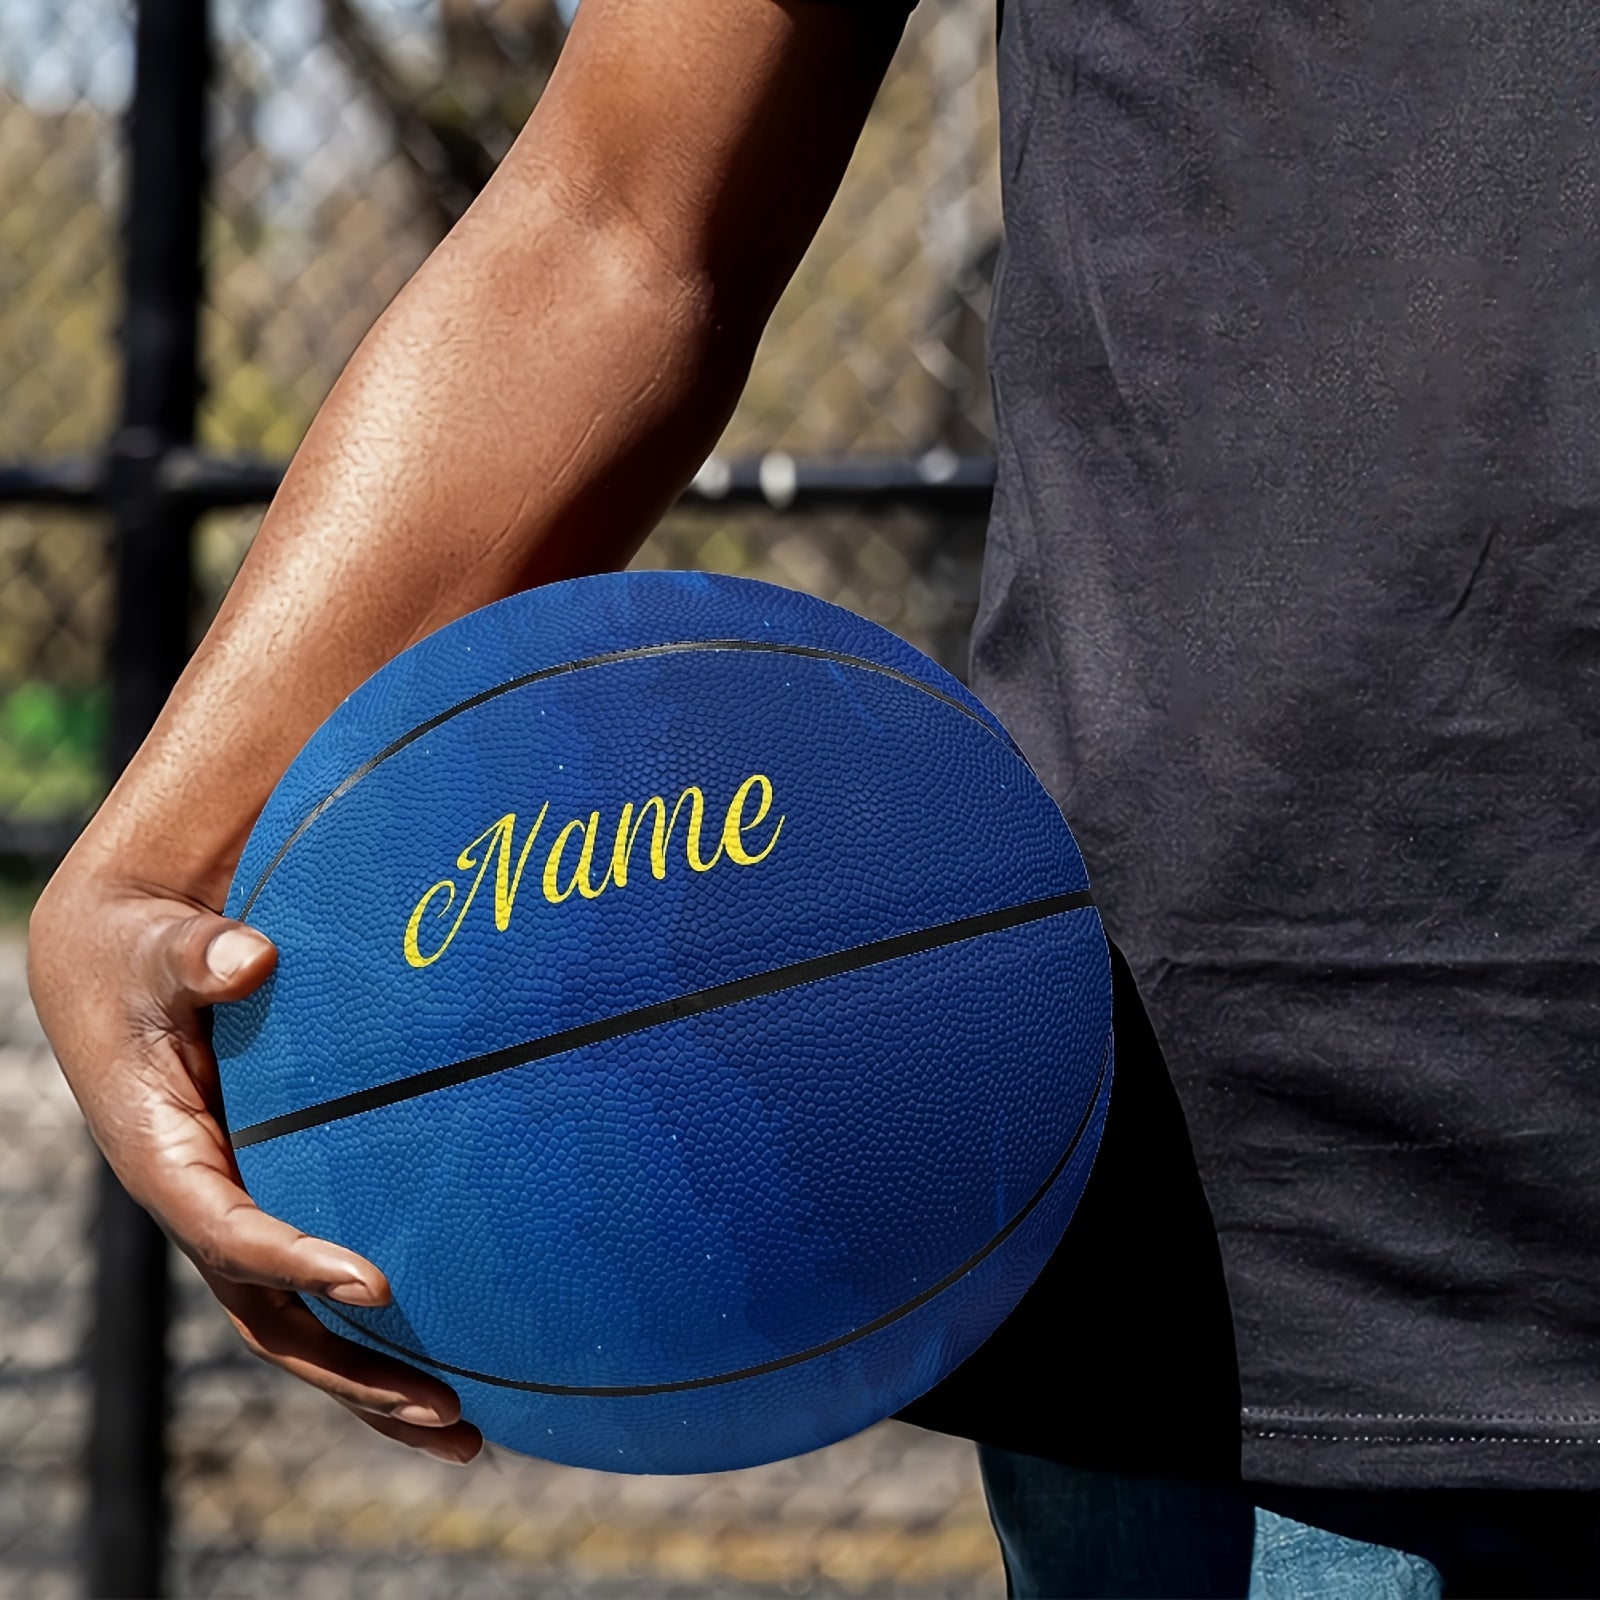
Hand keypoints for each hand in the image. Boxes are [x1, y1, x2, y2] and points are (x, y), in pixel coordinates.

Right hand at [28, 871, 481, 1463]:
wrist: (121, 972)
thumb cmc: (144, 958)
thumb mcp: (159, 949)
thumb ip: (198, 957)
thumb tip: (249, 958)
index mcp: (165, 1159)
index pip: (229, 1230)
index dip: (296, 1261)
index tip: (377, 1284)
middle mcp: (199, 1208)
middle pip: (271, 1319)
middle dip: (353, 1375)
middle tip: (447, 1412)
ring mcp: (234, 1218)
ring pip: (298, 1329)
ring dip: (373, 1386)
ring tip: (465, 1434)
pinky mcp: (267, 1206)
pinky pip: (317, 1289)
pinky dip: (372, 1337)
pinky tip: (452, 1364)